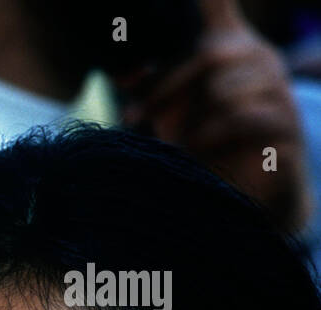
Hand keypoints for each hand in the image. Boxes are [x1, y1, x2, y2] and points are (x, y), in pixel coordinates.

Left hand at [118, 0, 310, 230]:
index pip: (218, 6)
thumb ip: (148, 86)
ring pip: (227, 90)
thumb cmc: (200, 141)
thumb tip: (122, 72)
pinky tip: (198, 148)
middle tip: (134, 117)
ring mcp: (279, 89)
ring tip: (181, 142)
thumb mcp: (168, 108)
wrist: (238, 191)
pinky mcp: (287, 124)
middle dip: (165, 88)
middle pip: (211, 55)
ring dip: (192, 121)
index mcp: (229, 47)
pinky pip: (246, 118)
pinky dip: (213, 135)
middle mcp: (260, 59)